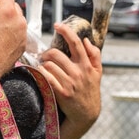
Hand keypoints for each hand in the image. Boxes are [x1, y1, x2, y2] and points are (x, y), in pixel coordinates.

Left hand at [38, 22, 102, 137]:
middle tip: (45, 57)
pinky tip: (41, 74)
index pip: (76, 43)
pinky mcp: (61, 92)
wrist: (86, 113)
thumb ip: (94, 55)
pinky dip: (41, 73)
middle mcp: (78, 72)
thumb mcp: (98, 73)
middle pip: (55, 54)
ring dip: (43, 64)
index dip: (66, 31)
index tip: (57, 25)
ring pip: (48, 65)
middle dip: (47, 53)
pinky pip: (45, 77)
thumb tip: (86, 40)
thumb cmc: (90, 90)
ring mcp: (69, 82)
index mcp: (87, 65)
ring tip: (44, 67)